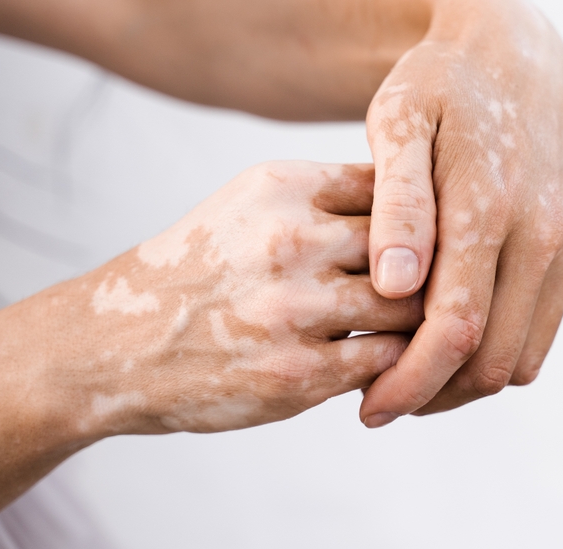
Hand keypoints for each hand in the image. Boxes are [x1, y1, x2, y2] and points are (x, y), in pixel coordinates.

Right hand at [63, 161, 421, 435]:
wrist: (118, 342)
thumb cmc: (205, 266)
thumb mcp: (253, 203)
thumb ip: (330, 196)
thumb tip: (424, 198)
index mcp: (283, 187)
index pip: (396, 187)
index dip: (424, 214)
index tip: (434, 234)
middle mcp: (289, 241)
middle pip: (413, 246)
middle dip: (433, 268)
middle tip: (444, 284)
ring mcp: (293, 310)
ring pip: (409, 307)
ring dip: (418, 318)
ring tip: (417, 322)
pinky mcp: (296, 375)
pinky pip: (385, 361)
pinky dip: (395, 361)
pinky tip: (384, 358)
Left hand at [361, 0, 562, 426]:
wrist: (514, 47)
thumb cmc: (436, 83)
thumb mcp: (396, 121)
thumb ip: (398, 203)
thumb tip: (396, 286)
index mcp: (493, 204)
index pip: (454, 332)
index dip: (409, 384)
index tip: (369, 410)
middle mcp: (549, 231)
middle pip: (493, 360)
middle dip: (436, 394)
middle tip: (382, 397)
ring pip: (527, 352)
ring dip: (471, 377)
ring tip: (414, 368)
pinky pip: (546, 320)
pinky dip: (503, 339)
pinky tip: (455, 322)